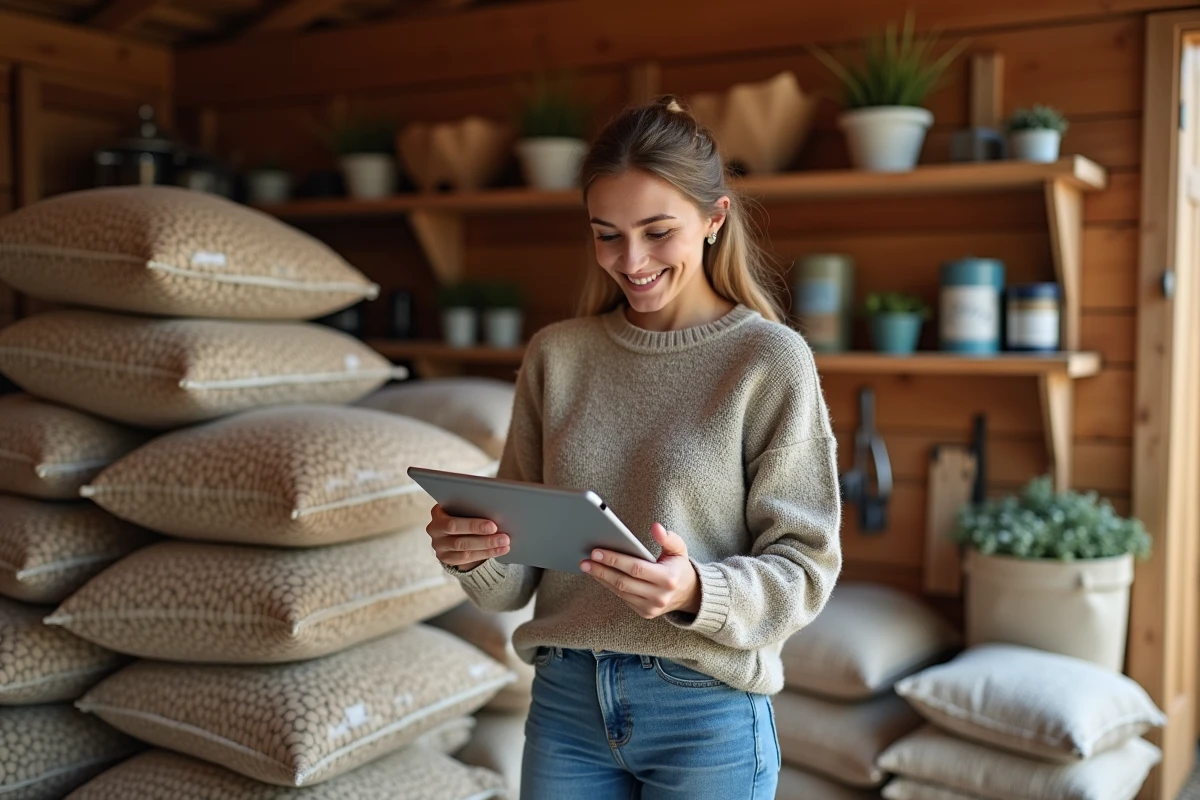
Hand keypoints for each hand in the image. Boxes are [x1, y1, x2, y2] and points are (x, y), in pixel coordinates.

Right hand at [425, 504, 509, 570]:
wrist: (456, 532)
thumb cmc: (464, 514)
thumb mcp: (465, 508)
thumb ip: (474, 508)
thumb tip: (497, 509)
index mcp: (438, 512)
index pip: (453, 520)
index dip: (473, 524)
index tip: (493, 525)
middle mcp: (435, 529)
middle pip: (459, 537)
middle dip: (483, 537)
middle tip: (503, 537)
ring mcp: (438, 545)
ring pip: (464, 548)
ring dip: (487, 546)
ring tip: (505, 543)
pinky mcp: (445, 557)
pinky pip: (466, 558)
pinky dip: (486, 553)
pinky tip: (500, 550)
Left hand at [581, 523, 700, 618]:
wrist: (689, 594)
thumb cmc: (679, 566)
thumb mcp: (679, 549)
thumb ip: (668, 538)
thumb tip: (655, 527)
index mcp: (668, 579)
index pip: (635, 568)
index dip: (614, 560)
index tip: (596, 552)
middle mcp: (659, 596)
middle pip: (623, 582)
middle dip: (601, 570)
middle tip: (584, 560)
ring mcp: (651, 607)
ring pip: (620, 592)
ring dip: (601, 578)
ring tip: (587, 566)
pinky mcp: (645, 613)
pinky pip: (622, 598)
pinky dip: (609, 586)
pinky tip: (599, 575)